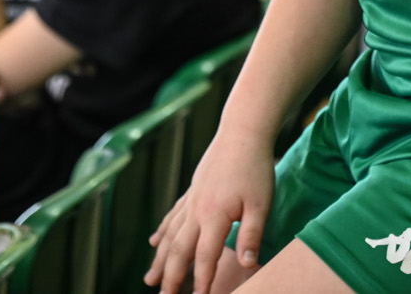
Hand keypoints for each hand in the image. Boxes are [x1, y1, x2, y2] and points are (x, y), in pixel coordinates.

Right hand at [145, 128, 275, 293]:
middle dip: (170, 277)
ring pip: (170, 235)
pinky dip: (162, 232)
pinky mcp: (192, 190)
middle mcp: (197, 210)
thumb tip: (247, 265)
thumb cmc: (255, 168)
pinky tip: (154, 243)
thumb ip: (252, 235)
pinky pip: (172, 216)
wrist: (243, 132)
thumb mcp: (261, 204)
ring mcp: (191, 200)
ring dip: (160, 259)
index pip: (204, 257)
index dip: (201, 281)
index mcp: (214, 216)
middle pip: (179, 250)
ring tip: (149, 279)